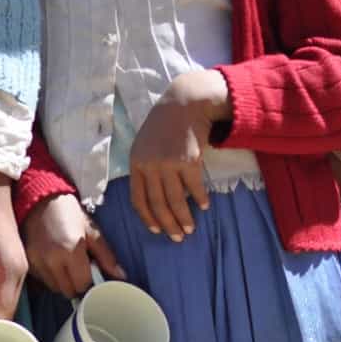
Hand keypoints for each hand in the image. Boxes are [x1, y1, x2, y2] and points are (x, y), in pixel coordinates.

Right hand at [22, 193, 124, 295]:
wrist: (41, 200)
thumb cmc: (69, 212)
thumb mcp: (92, 231)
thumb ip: (106, 256)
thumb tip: (120, 275)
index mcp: (71, 250)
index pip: (82, 284)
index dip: (89, 280)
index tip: (91, 272)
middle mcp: (52, 260)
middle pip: (68, 290)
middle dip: (76, 283)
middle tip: (79, 267)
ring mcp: (37, 262)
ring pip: (54, 288)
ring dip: (63, 281)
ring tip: (66, 263)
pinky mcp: (27, 262)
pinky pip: (43, 280)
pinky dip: (50, 276)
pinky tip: (54, 261)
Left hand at [128, 70, 229, 241]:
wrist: (184, 103)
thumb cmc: (166, 124)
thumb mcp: (145, 143)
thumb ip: (145, 166)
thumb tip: (153, 195)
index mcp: (136, 163)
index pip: (138, 199)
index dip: (147, 217)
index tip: (157, 230)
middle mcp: (150, 165)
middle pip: (157, 203)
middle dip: (168, 224)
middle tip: (177, 238)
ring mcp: (169, 163)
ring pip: (175, 200)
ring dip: (184, 218)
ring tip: (190, 229)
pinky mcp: (188, 160)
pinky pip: (194, 187)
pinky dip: (199, 199)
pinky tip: (204, 206)